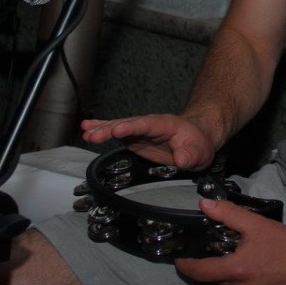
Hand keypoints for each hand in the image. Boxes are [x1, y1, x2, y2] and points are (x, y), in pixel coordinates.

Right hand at [80, 114, 215, 170]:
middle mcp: (149, 125)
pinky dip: (102, 131)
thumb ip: (191, 155)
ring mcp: (140, 131)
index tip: (117, 129)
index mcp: (165, 124)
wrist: (196, 139)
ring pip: (119, 127)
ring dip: (102, 129)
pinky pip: (116, 133)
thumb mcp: (200, 151)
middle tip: (92, 134)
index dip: (131, 126)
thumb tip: (182, 160)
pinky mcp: (135, 138)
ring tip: (85, 131)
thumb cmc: (198, 143)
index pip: (146, 124)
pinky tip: (87, 130)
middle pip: (128, 124)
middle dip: (110, 128)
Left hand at [175, 199, 285, 284]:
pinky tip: (261, 280)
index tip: (180, 260)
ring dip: (237, 280)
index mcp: (236, 270)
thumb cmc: (284, 244)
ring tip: (254, 266)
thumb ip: (228, 214)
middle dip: (222, 267)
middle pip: (219, 279)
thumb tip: (204, 204)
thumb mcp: (256, 224)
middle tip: (235, 255)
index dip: (186, 266)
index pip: (200, 272)